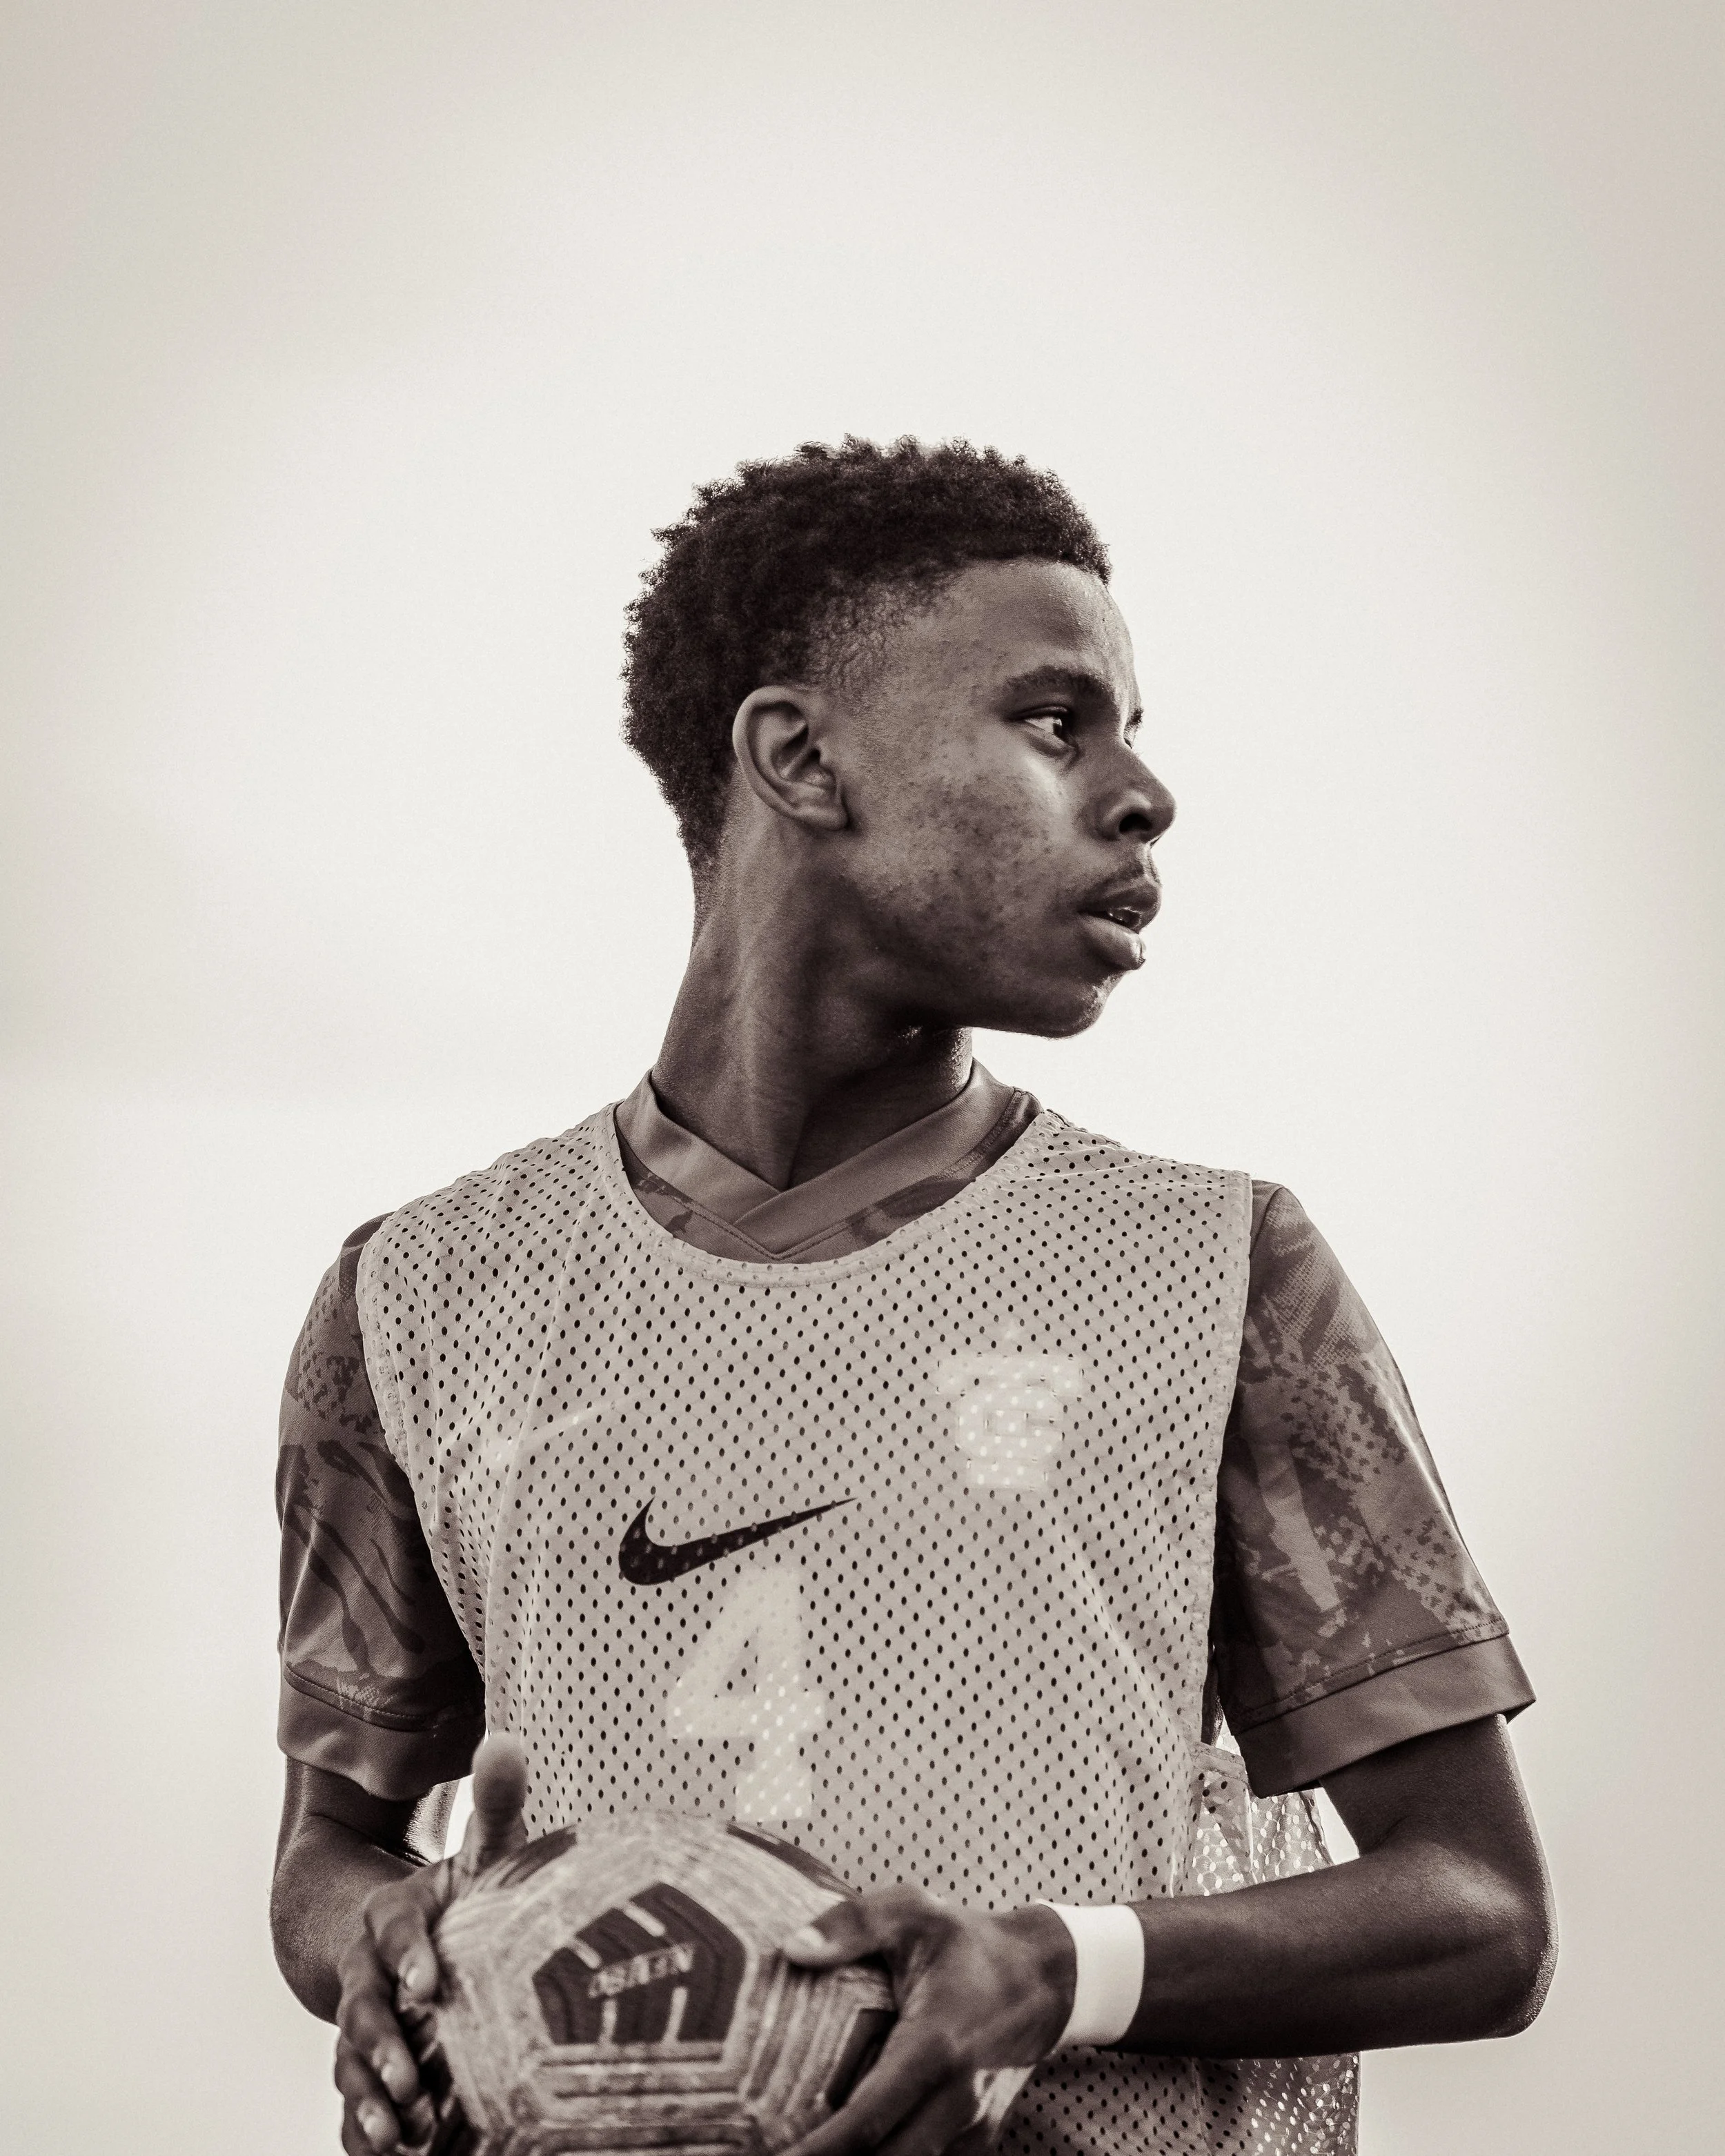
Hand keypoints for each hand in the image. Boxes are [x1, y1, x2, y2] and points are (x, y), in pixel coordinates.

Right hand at [333, 1734, 528, 2153]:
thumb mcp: (480, 1853)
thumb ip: (495, 1804)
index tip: (432, 1985)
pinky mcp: (366, 2064)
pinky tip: (384, 2154)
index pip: (395, 1931)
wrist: (404, 1939)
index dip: (410, 1956)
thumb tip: (508, 1741)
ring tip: (398, 2132)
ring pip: (351, 2059)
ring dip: (370, 2094)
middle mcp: (367, 1972)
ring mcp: (362, 2022)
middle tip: (412, 2081)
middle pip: (364, 2007)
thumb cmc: (458, 1897)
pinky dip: (361, 2127)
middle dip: (384, 2044)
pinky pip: (350, 2099)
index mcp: (395, 1916)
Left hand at [781, 1888, 1074, 2155]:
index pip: (868, 2119)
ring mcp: (971, 2123)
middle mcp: (956, 2096)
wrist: (1046, 1976)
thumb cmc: (968, 1941)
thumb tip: (791, 1949)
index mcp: (934, 2043)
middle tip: (775, 2155)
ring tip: (811, 2150)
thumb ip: (851, 1925)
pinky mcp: (977, 2136)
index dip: (820, 2150)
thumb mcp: (911, 1912)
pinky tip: (854, 2148)